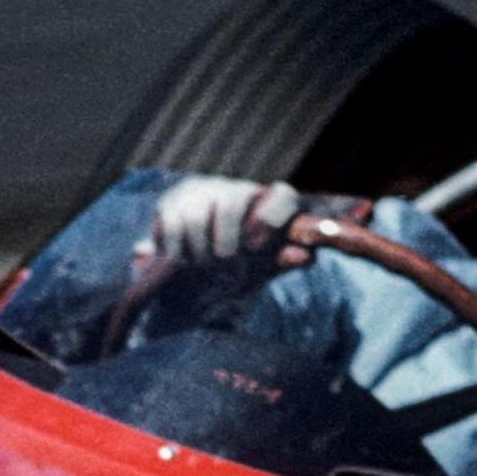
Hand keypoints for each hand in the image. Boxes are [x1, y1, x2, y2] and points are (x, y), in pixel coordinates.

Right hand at [132, 176, 304, 266]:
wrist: (191, 284)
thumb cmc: (235, 270)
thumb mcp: (260, 271)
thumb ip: (281, 261)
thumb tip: (306, 256)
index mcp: (266, 203)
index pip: (281, 195)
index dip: (271, 218)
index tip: (256, 246)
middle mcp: (234, 191)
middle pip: (231, 201)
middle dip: (226, 242)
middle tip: (222, 264)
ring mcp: (200, 193)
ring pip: (196, 217)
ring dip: (198, 252)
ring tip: (200, 266)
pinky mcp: (170, 204)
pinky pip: (170, 227)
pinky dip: (175, 252)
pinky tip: (179, 262)